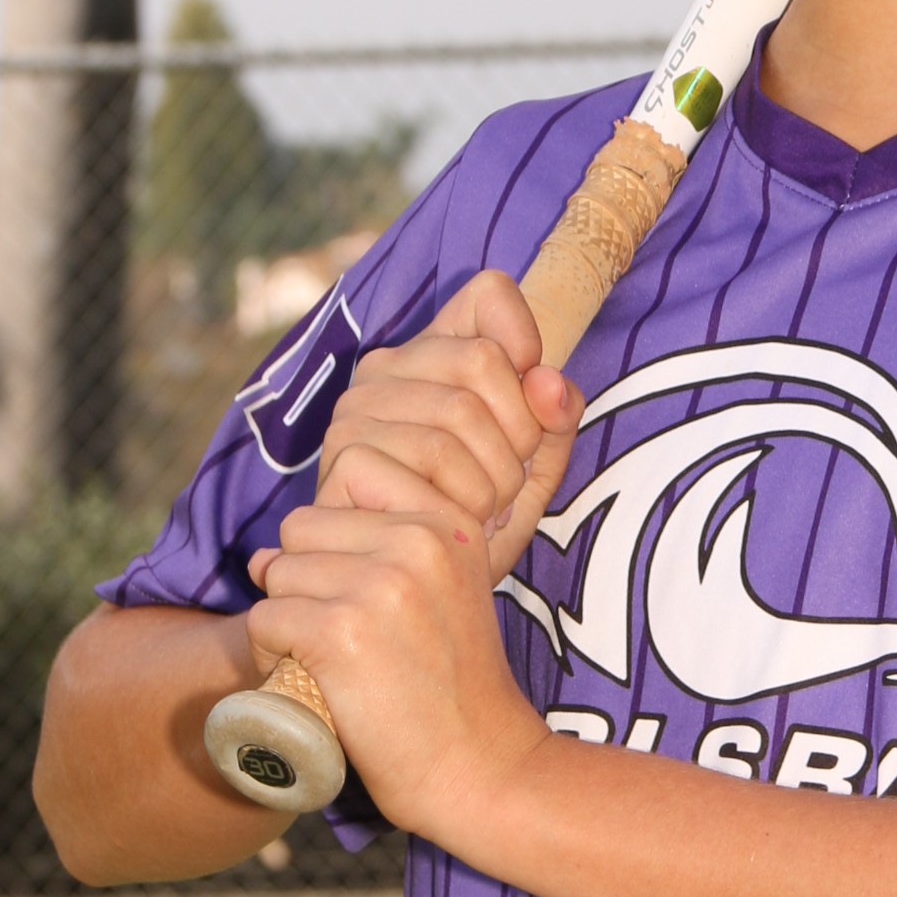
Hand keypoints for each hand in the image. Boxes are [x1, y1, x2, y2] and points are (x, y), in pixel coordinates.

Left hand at [246, 466, 548, 848]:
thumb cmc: (453, 688)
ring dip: (286, 616)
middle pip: (304, 524)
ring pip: (279, 570)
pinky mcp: (340, 632)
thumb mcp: (443, 592)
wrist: (479, 766)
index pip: (355, 466)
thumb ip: (378, 552)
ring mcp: (380, 584)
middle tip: (343, 633)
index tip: (363, 582)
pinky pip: (264, 617)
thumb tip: (263, 554)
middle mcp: (419, 540)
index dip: (337, 528)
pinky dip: (270, 653)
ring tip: (330, 659)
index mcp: (451, 521)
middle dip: (306, 576)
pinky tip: (311, 678)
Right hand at [313, 271, 577, 582]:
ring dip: (492, 483)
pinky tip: (450, 532)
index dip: (527, 340)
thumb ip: (553, 423)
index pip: (489, 294)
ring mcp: (357, 408)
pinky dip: (459, 506)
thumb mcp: (531, 474)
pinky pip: (427, 458)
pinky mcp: (343, 454)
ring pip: (459, 414)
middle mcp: (387, 368)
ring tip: (480, 518)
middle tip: (506, 493)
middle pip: (484, 361)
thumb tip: (551, 384)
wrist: (409, 602)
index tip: (534, 408)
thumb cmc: (469, 531)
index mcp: (434, 354)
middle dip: (518, 441)